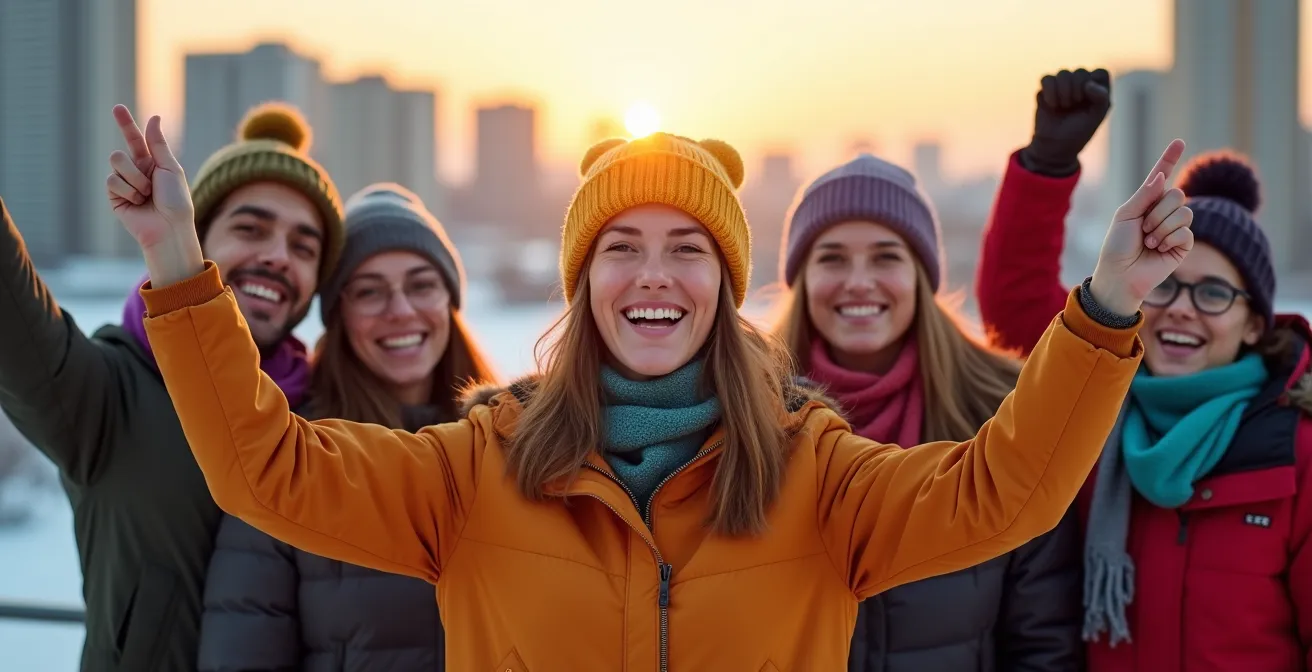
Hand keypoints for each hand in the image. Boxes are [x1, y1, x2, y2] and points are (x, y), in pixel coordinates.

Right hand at [107, 105, 203, 285]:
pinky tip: (137, 202)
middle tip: (148, 179)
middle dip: (134, 162)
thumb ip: (158, 144)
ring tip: (146, 195)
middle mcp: (136, 171)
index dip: (126, 123)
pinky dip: (128, 191)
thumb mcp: (170, 169)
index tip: (117, 107)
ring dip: (135, 179)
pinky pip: (112, 180)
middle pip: (122, 151)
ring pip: (115, 162)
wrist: (169, 228)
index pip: (136, 139)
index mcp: (152, 163)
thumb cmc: (176, 201)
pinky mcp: (114, 196)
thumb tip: (154, 117)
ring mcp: (124, 183)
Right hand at [1022, 68, 1111, 175]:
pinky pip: (1047, 78)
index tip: (1091, 102)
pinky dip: (1050, 91)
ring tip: (1064, 107)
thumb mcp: (1096, 117)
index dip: (1095, 85)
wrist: (1054, 147)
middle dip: (1077, 91)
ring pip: (1063, 73)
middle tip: (1074, 106)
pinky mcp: (1046, 89)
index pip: (1100, 73)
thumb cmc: (1079, 132)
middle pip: (1080, 72)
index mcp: (1097, 89)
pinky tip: (1052, 105)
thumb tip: (1088, 84)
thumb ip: (1101, 98)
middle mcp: (1080, 84)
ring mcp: (1062, 85)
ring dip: (1063, 92)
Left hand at [1089, 139, 1192, 315]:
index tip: (1179, 141)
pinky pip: (1186, 231)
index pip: (1162, 175)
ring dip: (1162, 228)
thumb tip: (1161, 177)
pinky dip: (1169, 239)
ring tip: (1149, 242)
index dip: (1169, 159)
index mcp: (1147, 201)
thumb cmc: (1117, 246)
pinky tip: (1158, 250)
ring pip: (1183, 212)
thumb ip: (1144, 195)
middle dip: (1157, 213)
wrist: (1120, 275)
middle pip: (1177, 194)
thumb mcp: (1125, 216)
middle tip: (1143, 230)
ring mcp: (1175, 227)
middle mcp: (1164, 211)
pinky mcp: (1183, 244)